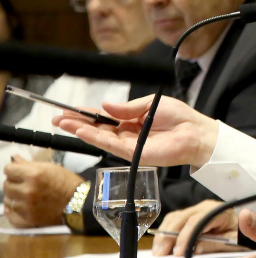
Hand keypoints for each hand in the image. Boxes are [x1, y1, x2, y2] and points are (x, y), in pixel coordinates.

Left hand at [3, 156, 83, 226]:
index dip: (14, 170)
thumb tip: (14, 159)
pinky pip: (10, 214)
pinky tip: (23, 205)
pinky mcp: (27, 218)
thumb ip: (29, 164)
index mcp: (34, 174)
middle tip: (25, 184)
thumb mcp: (51, 168)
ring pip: (8, 199)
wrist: (79, 203)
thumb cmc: (67, 184)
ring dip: (15, 197)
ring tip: (28, 196)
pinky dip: (14, 210)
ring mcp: (27, 206)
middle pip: (6, 185)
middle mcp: (28, 190)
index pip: (8, 170)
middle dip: (14, 183)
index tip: (18, 172)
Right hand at [51, 95, 218, 167]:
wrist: (196, 132)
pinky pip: (110, 145)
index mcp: (132, 121)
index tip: (69, 110)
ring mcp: (129, 145)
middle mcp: (127, 134)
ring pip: (99, 138)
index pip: (104, 118)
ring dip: (80, 130)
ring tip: (63, 122)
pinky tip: (82, 131)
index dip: (87, 114)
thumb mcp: (151, 104)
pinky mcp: (133, 153)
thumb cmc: (179, 117)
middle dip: (76, 123)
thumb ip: (127, 107)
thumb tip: (105, 105)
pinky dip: (95, 138)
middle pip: (97, 129)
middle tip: (57, 117)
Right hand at [153, 200, 238, 255]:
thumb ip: (215, 244)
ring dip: (163, 236)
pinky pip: (172, 222)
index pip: (197, 221)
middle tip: (160, 255)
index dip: (185, 237)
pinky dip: (164, 233)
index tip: (178, 253)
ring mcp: (195, 211)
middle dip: (168, 237)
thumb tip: (194, 249)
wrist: (245, 229)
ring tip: (158, 253)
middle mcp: (204, 208)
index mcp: (218, 211)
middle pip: (181, 218)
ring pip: (173, 218)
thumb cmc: (240, 235)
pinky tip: (161, 246)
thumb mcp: (232, 241)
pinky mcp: (188, 217)